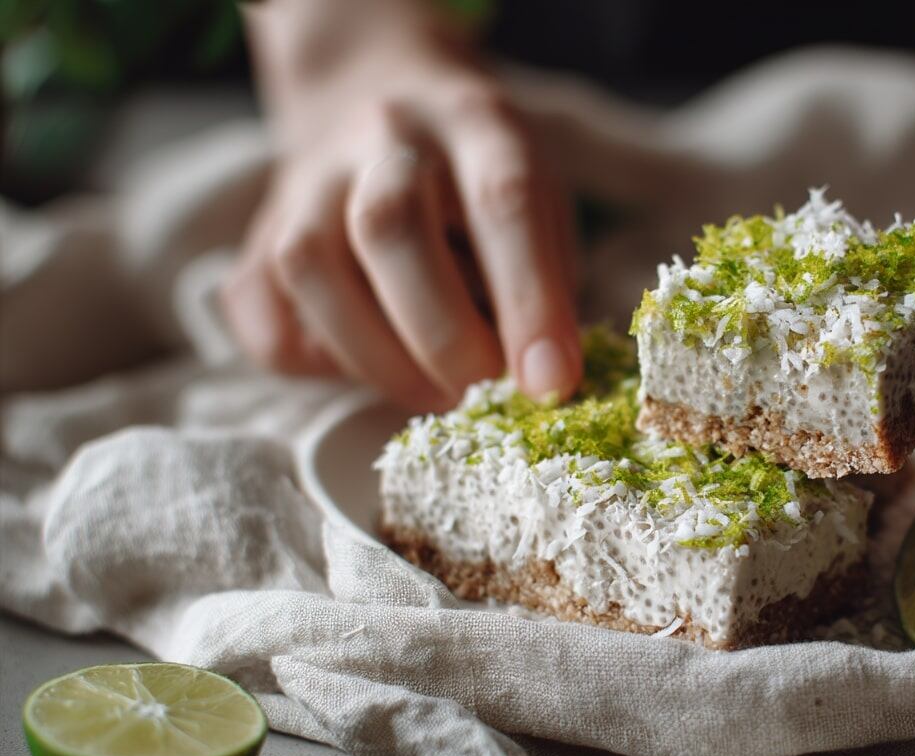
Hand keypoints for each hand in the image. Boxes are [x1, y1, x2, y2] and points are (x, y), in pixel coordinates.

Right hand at [225, 0, 581, 409]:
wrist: (375, 96)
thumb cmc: (481, 176)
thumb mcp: (544, 202)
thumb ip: (546, 280)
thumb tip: (538, 377)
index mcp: (476, 122)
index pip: (503, 201)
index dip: (530, 300)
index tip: (550, 382)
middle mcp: (383, 135)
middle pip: (390, 229)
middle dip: (446, 338)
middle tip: (484, 394)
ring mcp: (307, 178)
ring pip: (312, 270)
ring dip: (381, 361)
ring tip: (434, 391)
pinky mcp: (257, 234)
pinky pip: (265, 316)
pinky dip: (322, 363)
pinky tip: (371, 362)